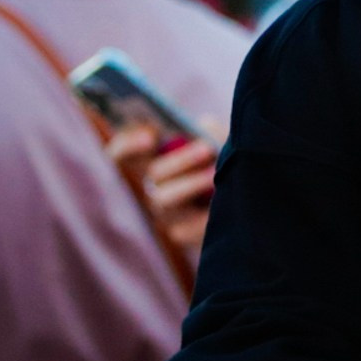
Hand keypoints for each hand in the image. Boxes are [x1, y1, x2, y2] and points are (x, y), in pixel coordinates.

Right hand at [107, 126, 219, 254]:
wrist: (240, 192)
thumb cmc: (223, 158)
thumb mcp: (215, 137)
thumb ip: (207, 130)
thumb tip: (204, 127)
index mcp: (151, 159)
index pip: (120, 153)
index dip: (127, 145)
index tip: (151, 137)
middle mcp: (151, 186)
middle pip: (153, 173)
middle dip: (181, 160)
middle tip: (208, 148)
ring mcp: (163, 212)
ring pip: (163, 199)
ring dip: (192, 183)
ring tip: (216, 174)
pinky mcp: (180, 233)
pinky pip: (187, 225)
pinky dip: (206, 212)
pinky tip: (223, 200)